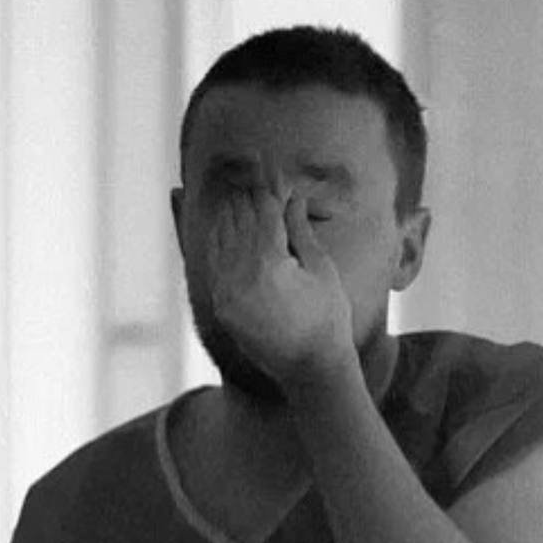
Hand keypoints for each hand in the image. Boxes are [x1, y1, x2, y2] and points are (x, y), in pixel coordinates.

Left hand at [207, 188, 358, 395]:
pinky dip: (219, 242)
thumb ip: (301, 232)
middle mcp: (240, 275)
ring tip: (240, 197)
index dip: (269, 188)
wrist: (310, 369)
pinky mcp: (222, 306)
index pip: (263, 209)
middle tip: (255, 179)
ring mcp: (226, 292)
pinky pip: (214, 263)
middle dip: (247, 197)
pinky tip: (227, 229)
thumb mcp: (322, 270)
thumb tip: (292, 198)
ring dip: (230, 215)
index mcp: (269, 262)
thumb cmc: (327, 319)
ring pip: (220, 237)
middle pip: (238, 218)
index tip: (272, 173)